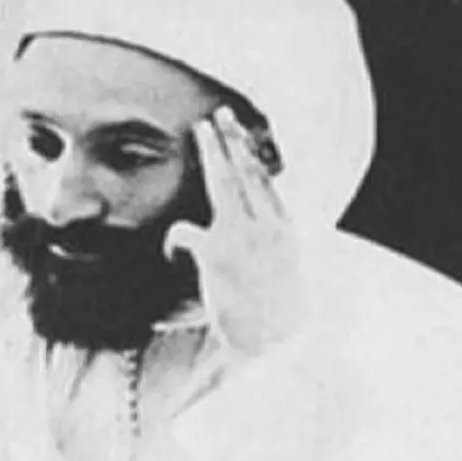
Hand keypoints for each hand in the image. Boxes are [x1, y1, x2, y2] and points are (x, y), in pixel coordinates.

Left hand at [163, 106, 301, 353]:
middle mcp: (268, 226)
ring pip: (224, 182)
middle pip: (247, 170)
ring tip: (202, 130)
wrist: (272, 346)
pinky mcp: (216, 254)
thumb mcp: (286, 276)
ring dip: (213, 152)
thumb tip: (267, 231)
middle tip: (220, 114)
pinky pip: (185, 231)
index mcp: (286, 232)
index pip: (268, 183)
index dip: (252, 156)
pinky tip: (175, 256)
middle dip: (232, 138)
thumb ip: (274, 247)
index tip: (243, 136)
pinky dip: (176, 240)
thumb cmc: (277, 317)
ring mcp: (243, 236)